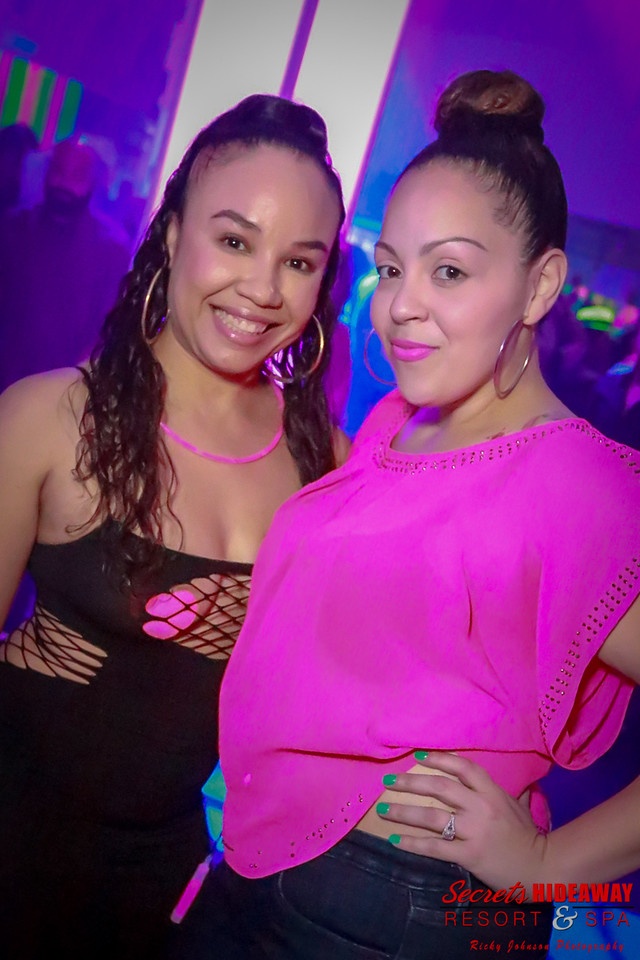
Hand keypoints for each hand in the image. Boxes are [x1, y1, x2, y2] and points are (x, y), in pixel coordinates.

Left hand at [378, 751, 549, 893]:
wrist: (542, 868)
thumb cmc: (528, 835)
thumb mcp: (517, 805)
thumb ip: (504, 790)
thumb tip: (499, 778)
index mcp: (492, 792)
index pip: (463, 768)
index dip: (440, 759)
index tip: (419, 756)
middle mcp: (480, 807)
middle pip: (440, 787)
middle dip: (411, 782)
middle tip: (389, 780)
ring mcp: (474, 831)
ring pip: (432, 816)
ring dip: (404, 812)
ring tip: (383, 809)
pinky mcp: (469, 855)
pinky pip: (434, 848)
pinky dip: (412, 844)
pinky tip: (394, 840)